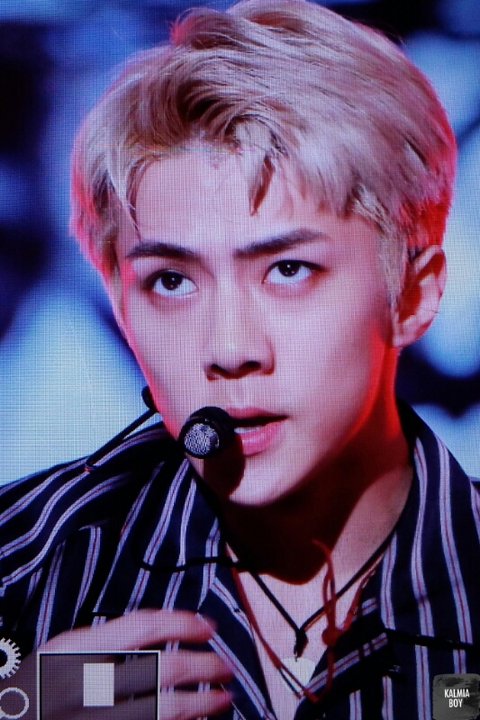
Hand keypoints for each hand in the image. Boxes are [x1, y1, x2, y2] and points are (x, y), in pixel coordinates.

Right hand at [2, 610, 232, 718]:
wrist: (11, 718)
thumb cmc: (42, 682)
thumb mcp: (65, 648)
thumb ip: (108, 639)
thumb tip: (164, 630)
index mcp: (81, 650)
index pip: (144, 626)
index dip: (183, 623)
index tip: (209, 626)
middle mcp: (90, 684)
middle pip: (163, 668)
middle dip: (204, 666)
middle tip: (226, 667)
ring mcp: (96, 719)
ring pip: (165, 710)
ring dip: (202, 703)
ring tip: (223, 698)